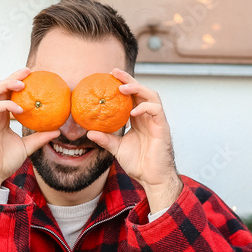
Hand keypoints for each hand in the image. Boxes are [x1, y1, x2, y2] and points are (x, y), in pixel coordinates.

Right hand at [0, 69, 59, 187]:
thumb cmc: (5, 162)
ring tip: (21, 83)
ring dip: (6, 84)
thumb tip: (58, 130)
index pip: (6, 94)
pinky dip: (7, 105)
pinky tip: (20, 108)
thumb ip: (40, 137)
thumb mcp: (27, 147)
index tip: (32, 76)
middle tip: (27, 71)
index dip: (16, 82)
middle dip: (12, 76)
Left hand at [86, 68, 182, 212]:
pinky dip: (145, 107)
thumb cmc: (139, 164)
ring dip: (138, 89)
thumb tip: (88, 132)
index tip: (109, 76)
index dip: (122, 85)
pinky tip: (133, 111)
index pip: (131, 97)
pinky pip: (156, 111)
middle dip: (129, 80)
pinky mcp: (163, 128)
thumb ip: (105, 139)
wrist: (152, 178)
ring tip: (122, 88)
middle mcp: (148, 117)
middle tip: (115, 72)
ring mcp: (157, 121)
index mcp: (138, 119)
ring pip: (152, 96)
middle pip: (142, 91)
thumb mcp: (117, 149)